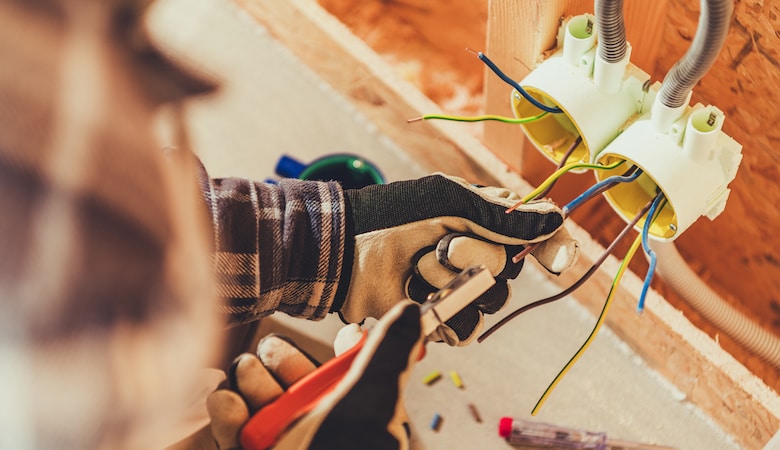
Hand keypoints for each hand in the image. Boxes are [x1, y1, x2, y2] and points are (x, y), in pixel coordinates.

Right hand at [207, 301, 423, 449]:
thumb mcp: (371, 405)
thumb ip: (387, 357)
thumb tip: (412, 310)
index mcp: (355, 412)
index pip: (350, 369)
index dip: (346, 348)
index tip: (346, 337)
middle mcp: (320, 426)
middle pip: (294, 375)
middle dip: (279, 360)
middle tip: (272, 360)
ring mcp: (282, 442)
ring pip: (259, 395)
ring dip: (250, 381)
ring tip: (249, 383)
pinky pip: (231, 426)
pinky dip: (226, 411)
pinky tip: (228, 404)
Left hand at [335, 173, 577, 344]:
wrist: (346, 249)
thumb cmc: (393, 215)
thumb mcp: (449, 202)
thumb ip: (503, 215)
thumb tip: (558, 218)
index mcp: (486, 219)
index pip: (535, 234)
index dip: (551, 246)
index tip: (555, 259)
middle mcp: (478, 253)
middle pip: (511, 269)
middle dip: (474, 256)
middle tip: (440, 245)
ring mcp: (460, 287)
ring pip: (490, 301)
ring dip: (452, 283)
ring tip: (418, 268)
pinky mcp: (440, 317)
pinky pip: (464, 327)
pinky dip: (442, 311)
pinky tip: (416, 292)